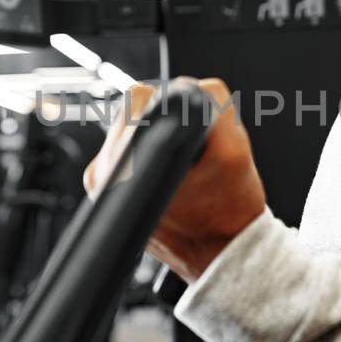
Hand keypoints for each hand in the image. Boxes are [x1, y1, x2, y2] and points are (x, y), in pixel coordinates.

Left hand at [84, 77, 266, 280]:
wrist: (224, 254)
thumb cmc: (228, 213)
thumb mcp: (235, 148)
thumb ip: (215, 104)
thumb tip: (194, 87)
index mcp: (125, 163)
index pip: (138, 100)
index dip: (173, 99)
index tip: (192, 121)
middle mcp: (105, 174)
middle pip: (132, 112)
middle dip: (167, 119)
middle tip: (195, 147)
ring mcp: (104, 184)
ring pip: (132, 130)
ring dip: (160, 136)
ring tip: (187, 164)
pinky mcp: (112, 191)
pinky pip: (132, 152)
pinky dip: (153, 154)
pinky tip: (176, 173)